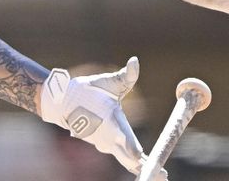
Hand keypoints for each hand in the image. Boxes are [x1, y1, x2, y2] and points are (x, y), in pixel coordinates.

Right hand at [40, 57, 163, 177]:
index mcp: (111, 122)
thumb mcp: (108, 82)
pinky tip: (143, 167)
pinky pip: (122, 156)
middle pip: (130, 159)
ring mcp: (106, 145)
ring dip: (142, 168)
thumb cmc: (88, 90)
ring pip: (126, 160)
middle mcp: (109, 138)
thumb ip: (125, 76)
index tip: (141, 159)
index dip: (134, 152)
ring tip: (160, 177)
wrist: (64, 103)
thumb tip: (135, 61)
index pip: (124, 141)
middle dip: (147, 169)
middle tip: (164, 178)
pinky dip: (133, 163)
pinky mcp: (105, 146)